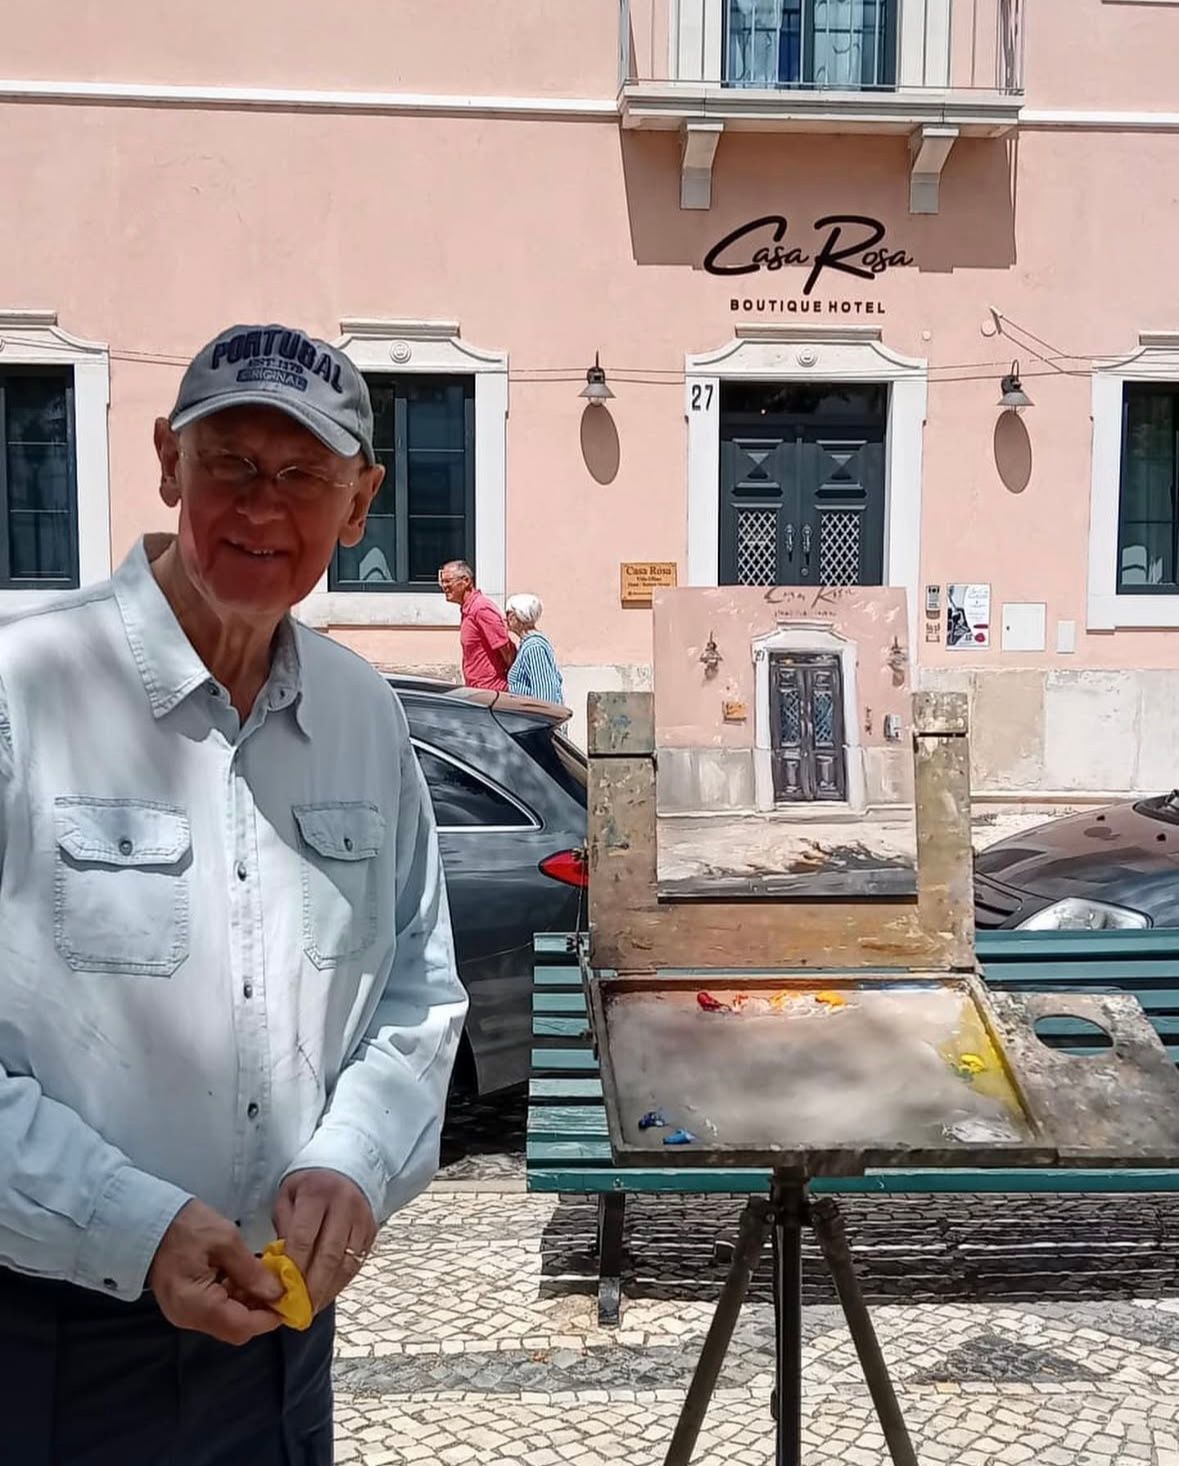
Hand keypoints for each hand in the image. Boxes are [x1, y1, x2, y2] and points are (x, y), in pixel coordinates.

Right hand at [149, 1198, 285, 1344]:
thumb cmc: (186, 1226)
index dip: (269, 1318)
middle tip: (279, 1286)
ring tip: (264, 1277)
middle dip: (260, 1310)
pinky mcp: (184, 1304)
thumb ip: (251, 1270)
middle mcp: (189, 1318)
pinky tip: (243, 1276)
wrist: (148, 1220)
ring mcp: (184, 1313)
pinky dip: (233, 1297)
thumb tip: (277, 1292)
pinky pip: (215, 1310)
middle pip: (234, 1328)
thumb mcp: (225, 1240)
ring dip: (248, 1302)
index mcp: (197, 1305)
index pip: (241, 1326)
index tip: (290, 1302)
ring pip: (226, 1319)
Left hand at [273, 1169, 376, 1312]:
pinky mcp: (372, 1231)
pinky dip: (341, 1283)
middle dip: (312, 1287)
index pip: (303, 1237)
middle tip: (298, 1310)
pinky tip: (327, 1294)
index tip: (280, 1292)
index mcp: (317, 1193)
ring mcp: (362, 1218)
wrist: (346, 1169)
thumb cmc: (309, 1187)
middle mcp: (344, 1205)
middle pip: (329, 1255)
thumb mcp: (288, 1196)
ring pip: (346, 1263)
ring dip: (328, 1290)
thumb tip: (282, 1266)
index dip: (293, 1268)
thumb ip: (284, 1227)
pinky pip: (357, 1263)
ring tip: (312, 1308)